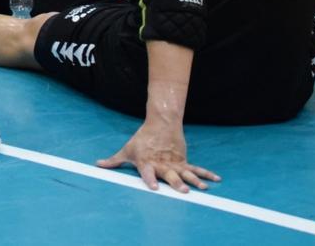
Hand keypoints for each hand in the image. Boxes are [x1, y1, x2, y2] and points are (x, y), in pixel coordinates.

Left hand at [97, 121, 219, 192]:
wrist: (161, 123)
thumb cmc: (142, 139)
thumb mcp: (127, 150)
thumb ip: (114, 160)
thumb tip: (98, 165)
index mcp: (147, 162)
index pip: (147, 172)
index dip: (149, 179)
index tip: (153, 187)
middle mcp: (161, 164)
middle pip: (169, 175)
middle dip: (176, 183)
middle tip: (184, 190)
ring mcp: (174, 163)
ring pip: (185, 173)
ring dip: (194, 180)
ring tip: (203, 188)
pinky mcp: (183, 160)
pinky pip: (196, 168)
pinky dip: (206, 173)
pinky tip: (216, 179)